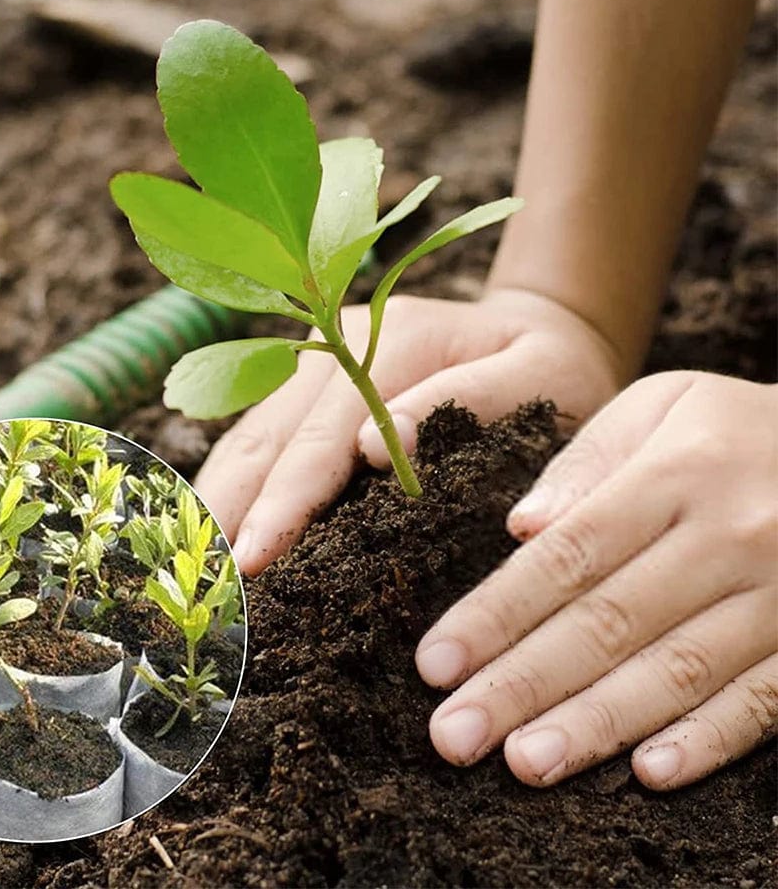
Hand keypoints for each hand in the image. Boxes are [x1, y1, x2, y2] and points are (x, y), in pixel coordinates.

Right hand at [195, 288, 621, 574]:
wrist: (541, 332)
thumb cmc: (553, 371)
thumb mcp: (543, 378)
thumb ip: (474, 400)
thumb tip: (375, 450)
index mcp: (394, 339)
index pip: (322, 436)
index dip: (283, 502)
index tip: (250, 562)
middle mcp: (339, 343)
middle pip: (268, 436)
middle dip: (231, 511)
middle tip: (199, 584)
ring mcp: (317, 360)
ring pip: (249, 436)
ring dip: (218, 501)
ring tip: (190, 567)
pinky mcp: (309, 386)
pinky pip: (258, 438)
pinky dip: (232, 486)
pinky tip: (214, 529)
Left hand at [417, 371, 776, 789]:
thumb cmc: (732, 426)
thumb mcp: (660, 405)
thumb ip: (586, 461)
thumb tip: (521, 528)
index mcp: (674, 474)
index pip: (568, 557)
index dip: (496, 615)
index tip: (434, 664)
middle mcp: (729, 536)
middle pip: (609, 623)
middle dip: (523, 684)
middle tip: (454, 737)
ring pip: (678, 671)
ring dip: (597, 723)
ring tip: (525, 763)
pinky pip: (764, 700)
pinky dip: (709, 740)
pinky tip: (648, 775)